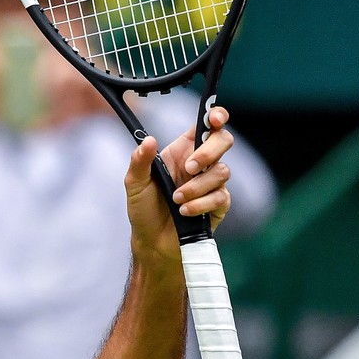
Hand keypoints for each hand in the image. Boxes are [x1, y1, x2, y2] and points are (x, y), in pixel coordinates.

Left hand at [124, 106, 233, 264]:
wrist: (152, 241)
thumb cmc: (143, 209)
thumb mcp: (134, 184)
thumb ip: (139, 161)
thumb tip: (148, 140)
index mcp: (182, 151)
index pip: (206, 125)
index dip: (216, 116)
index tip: (214, 119)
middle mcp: (200, 164)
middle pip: (224, 141)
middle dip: (208, 153)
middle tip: (189, 168)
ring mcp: (212, 183)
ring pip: (222, 171)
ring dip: (196, 187)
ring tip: (176, 199)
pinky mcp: (219, 204)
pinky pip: (220, 196)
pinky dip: (200, 204)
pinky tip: (184, 212)